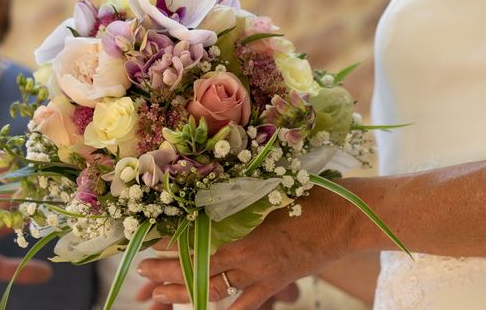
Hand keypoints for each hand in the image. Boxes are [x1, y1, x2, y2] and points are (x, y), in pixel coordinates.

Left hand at [137, 186, 352, 309]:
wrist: (344, 218)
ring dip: (183, 292)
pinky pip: (246, 306)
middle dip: (164, 270)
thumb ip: (237, 198)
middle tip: (141, 271)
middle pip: (196, 266)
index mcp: (242, 226)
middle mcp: (246, 254)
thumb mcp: (268, 188)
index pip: (194, 238)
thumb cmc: (309, 193)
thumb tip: (204, 198)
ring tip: (157, 294)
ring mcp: (260, 274)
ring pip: (213, 290)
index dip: (167, 241)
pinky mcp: (275, 284)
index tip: (146, 239)